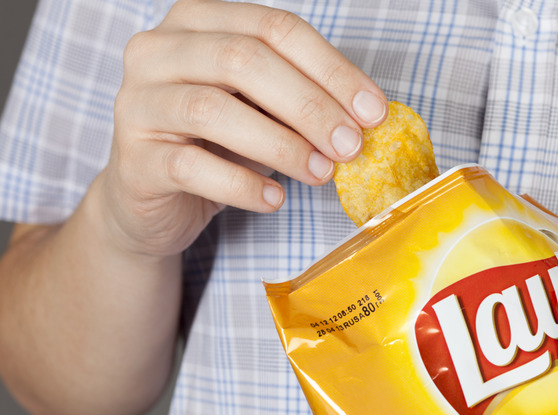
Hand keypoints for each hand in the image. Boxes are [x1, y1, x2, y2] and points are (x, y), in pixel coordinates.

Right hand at [102, 0, 386, 255]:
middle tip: (351, 145)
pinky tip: (275, 199)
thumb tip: (367, 116)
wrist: (152, 200)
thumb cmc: (216, 144)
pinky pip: (192, 167)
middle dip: (310, 105)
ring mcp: (136, 102)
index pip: (275, 28)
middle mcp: (158, 50)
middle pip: (244, 60)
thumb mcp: (262, 109)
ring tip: (321, 173)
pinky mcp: (132, 158)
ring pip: (214, 110)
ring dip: (281, 145)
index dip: (331, 69)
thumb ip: (301, 99)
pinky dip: (243, 185)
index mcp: (198, 21)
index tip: (373, 111)